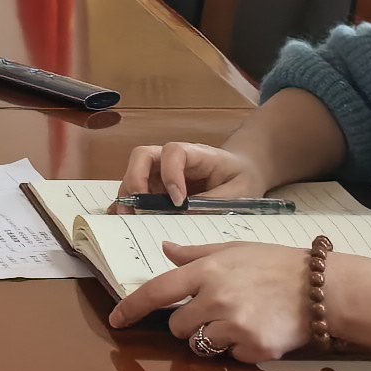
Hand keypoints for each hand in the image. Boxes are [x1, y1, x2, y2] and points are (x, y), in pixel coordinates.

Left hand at [108, 239, 320, 362]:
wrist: (323, 288)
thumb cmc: (277, 264)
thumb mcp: (234, 249)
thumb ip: (196, 255)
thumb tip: (164, 250)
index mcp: (207, 271)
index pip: (157, 291)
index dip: (131, 308)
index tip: (115, 321)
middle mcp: (216, 298)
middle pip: (177, 326)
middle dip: (189, 323)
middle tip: (216, 311)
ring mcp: (235, 325)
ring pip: (200, 344)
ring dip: (212, 338)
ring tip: (240, 319)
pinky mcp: (254, 348)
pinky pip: (231, 358)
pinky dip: (239, 350)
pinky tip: (259, 330)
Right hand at [115, 140, 270, 207]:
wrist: (242, 171)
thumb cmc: (242, 177)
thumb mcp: (238, 192)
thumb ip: (214, 202)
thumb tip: (187, 217)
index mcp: (196, 154)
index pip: (174, 152)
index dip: (171, 174)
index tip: (179, 201)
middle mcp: (172, 158)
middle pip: (143, 156)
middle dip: (136, 179)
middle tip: (138, 207)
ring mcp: (161, 171)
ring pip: (134, 172)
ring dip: (129, 194)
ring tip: (130, 218)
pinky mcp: (157, 186)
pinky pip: (137, 190)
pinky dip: (129, 203)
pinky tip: (128, 218)